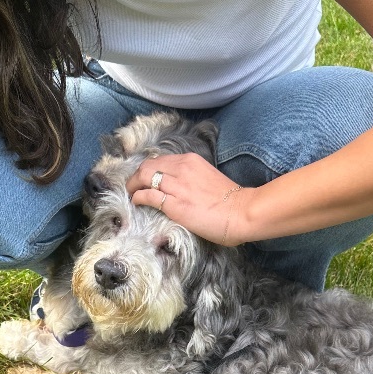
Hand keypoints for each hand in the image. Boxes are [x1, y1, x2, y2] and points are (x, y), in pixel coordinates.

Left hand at [126, 153, 251, 245]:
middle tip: (132, 186)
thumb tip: (179, 186)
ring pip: (144, 178)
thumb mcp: (207, 177)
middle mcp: (181, 168)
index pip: (160, 160)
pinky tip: (136, 202)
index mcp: (190, 161)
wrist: (241, 212)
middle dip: (136, 176)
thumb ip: (191, 177)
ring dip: (133, 186)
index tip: (144, 178)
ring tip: (131, 194)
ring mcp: (177, 186)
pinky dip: (138, 197)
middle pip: (147, 166)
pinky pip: (148, 196)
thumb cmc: (229, 200)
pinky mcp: (174, 204)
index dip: (147, 169)